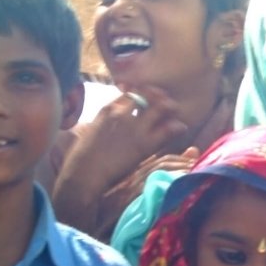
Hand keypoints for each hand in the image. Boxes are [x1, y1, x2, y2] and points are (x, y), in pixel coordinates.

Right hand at [53, 86, 187, 231]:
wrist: (84, 174)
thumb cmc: (84, 158)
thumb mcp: (92, 131)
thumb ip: (105, 122)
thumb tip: (109, 121)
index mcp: (108, 109)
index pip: (131, 91)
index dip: (143, 93)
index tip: (149, 97)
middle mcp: (122, 114)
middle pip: (148, 94)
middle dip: (160, 97)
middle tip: (166, 103)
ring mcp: (135, 128)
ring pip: (161, 107)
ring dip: (171, 109)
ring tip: (175, 114)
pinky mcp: (144, 144)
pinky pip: (168, 130)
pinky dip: (177, 127)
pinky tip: (181, 129)